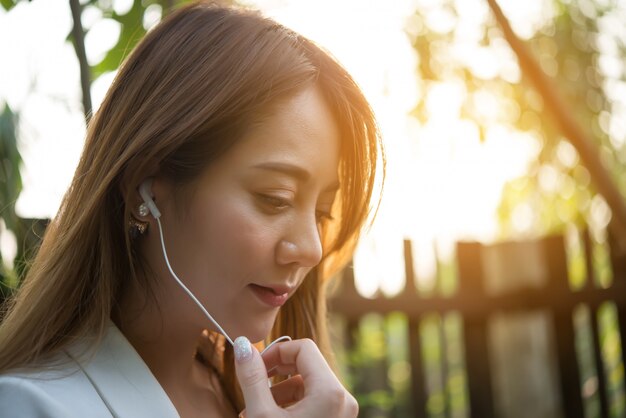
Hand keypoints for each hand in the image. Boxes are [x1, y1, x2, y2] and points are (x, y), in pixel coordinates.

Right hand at [234, 337, 357, 417]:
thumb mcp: (262, 415)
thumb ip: (252, 378)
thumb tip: (242, 344)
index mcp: (331, 392)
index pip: (302, 347)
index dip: (274, 352)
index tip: (253, 365)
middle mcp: (343, 399)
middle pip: (305, 364)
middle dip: (274, 372)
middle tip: (251, 383)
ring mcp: (342, 412)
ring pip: (307, 385)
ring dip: (277, 391)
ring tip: (252, 409)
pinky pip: (313, 401)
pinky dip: (289, 404)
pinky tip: (268, 416)